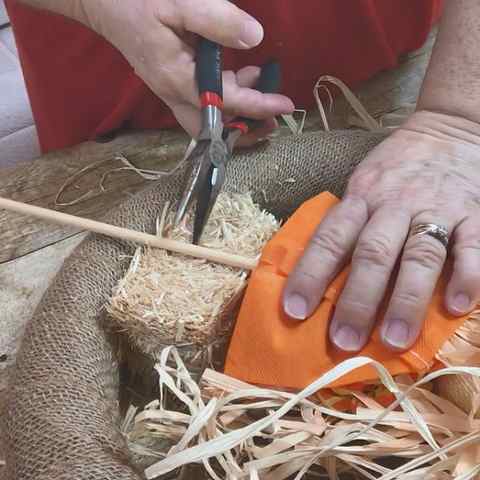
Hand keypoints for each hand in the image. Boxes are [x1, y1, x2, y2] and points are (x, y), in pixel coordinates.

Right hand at [83, 0, 293, 141]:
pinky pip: (203, 102)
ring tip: (265, 85)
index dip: (259, 105)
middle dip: (245, 130)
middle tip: (274, 123)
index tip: (286, 106)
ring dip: (238, 111)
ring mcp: (171, 92)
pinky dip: (227, 96)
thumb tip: (255, 38)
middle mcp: (175, 94)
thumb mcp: (178, 2)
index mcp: (178, 79)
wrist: (100, 0)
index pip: (226, 102)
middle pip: (213, 129)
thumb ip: (217, 20)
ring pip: (209, 117)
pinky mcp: (172, 83)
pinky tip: (244, 74)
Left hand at [283, 111, 479, 351]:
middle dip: (357, 299)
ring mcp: (436, 209)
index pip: (329, 239)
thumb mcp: (362, 183)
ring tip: (395, 340)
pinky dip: (467, 276)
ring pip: (420, 256)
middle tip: (343, 341)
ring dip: (406, 299)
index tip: (294, 312)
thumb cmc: (395, 166)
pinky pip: (473, 246)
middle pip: (373, 253)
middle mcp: (394, 204)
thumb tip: (319, 273)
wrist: (449, 130)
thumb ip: (348, 222)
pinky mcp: (474, 213)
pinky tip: (456, 307)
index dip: (310, 275)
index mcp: (360, 198)